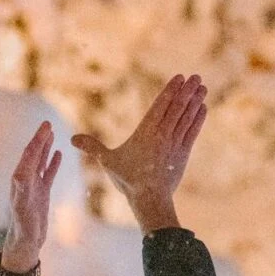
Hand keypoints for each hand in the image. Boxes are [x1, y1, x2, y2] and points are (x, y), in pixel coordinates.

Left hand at [0, 120, 60, 275]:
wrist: (26, 243)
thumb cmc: (23, 228)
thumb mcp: (22, 210)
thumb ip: (21, 193)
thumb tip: (19, 175)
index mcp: (20, 181)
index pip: (29, 155)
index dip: (37, 140)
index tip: (45, 127)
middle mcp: (25, 181)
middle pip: (33, 155)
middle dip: (40, 139)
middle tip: (47, 123)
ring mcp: (33, 187)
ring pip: (40, 162)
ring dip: (45, 147)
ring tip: (51, 133)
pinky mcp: (41, 194)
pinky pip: (48, 174)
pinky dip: (52, 163)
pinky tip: (58, 154)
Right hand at [73, 74, 207, 232]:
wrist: (150, 198)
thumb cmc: (128, 180)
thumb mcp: (107, 161)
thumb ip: (92, 147)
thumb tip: (71, 139)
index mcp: (145, 132)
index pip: (160, 105)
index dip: (170, 90)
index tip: (179, 78)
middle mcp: (162, 134)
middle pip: (177, 107)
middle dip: (187, 91)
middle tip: (196, 77)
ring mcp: (174, 143)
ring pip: (186, 117)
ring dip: (195, 101)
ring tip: (202, 87)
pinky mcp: (183, 154)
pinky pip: (192, 132)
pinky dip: (198, 119)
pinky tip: (203, 108)